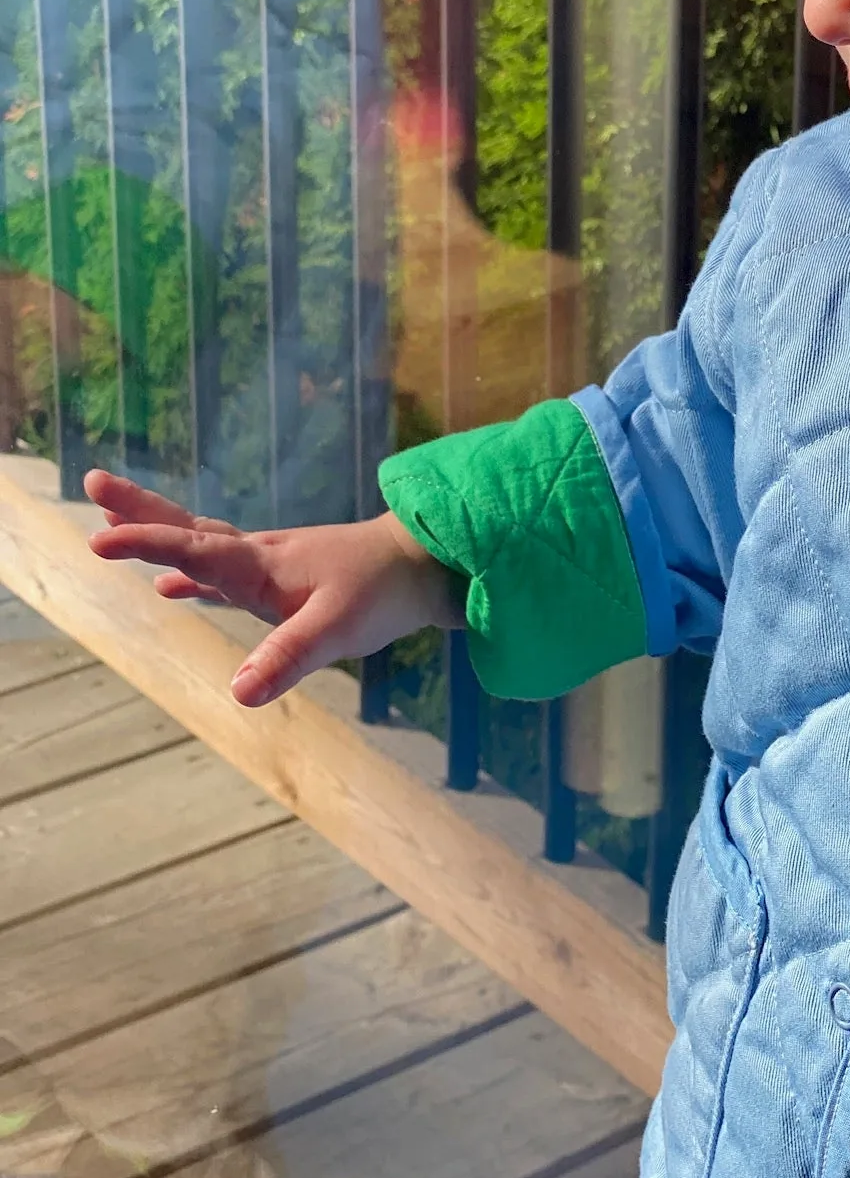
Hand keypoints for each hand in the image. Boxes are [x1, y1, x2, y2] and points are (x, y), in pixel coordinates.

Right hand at [84, 471, 462, 708]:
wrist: (428, 564)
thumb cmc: (384, 591)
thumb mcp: (338, 629)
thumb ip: (288, 658)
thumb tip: (237, 693)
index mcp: (263, 565)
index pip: (193, 549)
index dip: (146, 543)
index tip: (99, 537)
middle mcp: (258, 558)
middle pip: (188, 529)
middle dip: (140, 511)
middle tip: (93, 483)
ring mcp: (269, 566)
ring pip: (201, 544)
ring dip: (157, 534)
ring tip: (111, 525)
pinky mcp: (282, 580)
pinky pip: (220, 572)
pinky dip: (189, 574)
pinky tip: (169, 586)